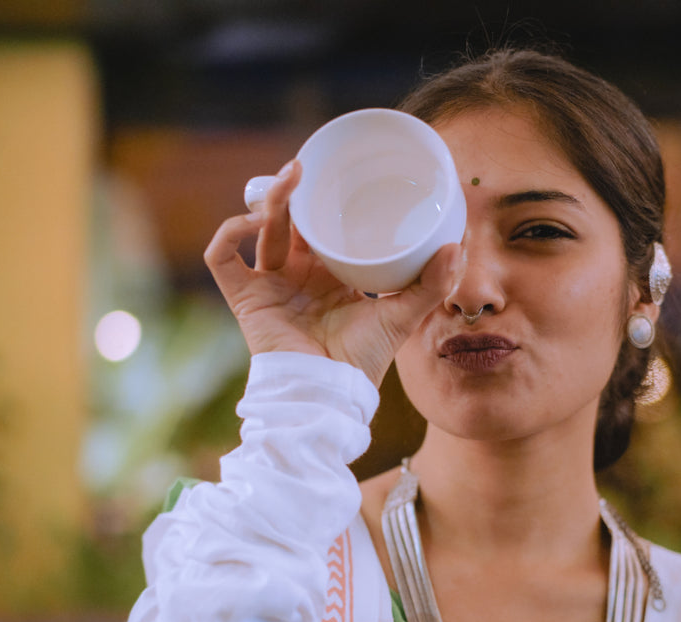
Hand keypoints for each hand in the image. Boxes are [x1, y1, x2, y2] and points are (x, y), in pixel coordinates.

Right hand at [204, 160, 460, 386]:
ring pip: (260, 231)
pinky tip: (249, 221)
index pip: (323, 229)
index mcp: (330, 277)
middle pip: (289, 223)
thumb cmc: (361, 363)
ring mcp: (269, 287)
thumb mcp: (401, 317)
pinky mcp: (245, 300)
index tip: (335, 173)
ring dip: (271, 202)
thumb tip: (458, 246)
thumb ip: (430, 285)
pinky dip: (228, 234)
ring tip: (290, 180)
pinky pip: (222, 259)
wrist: (328, 395)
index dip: (323, 202)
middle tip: (303, 166)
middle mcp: (297, 277)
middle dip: (292, 192)